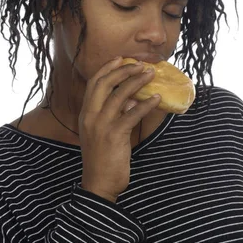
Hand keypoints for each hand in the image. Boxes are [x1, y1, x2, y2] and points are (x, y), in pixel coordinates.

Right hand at [79, 57, 159, 201]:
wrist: (98, 184)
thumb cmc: (102, 158)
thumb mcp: (102, 132)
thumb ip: (113, 115)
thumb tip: (130, 100)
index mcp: (86, 113)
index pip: (94, 83)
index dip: (108, 68)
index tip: (121, 58)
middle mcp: (90, 116)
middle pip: (105, 83)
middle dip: (123, 70)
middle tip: (140, 64)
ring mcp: (101, 125)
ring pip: (120, 95)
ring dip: (137, 82)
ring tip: (150, 74)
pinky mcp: (114, 135)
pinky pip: (132, 114)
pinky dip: (145, 104)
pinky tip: (157, 98)